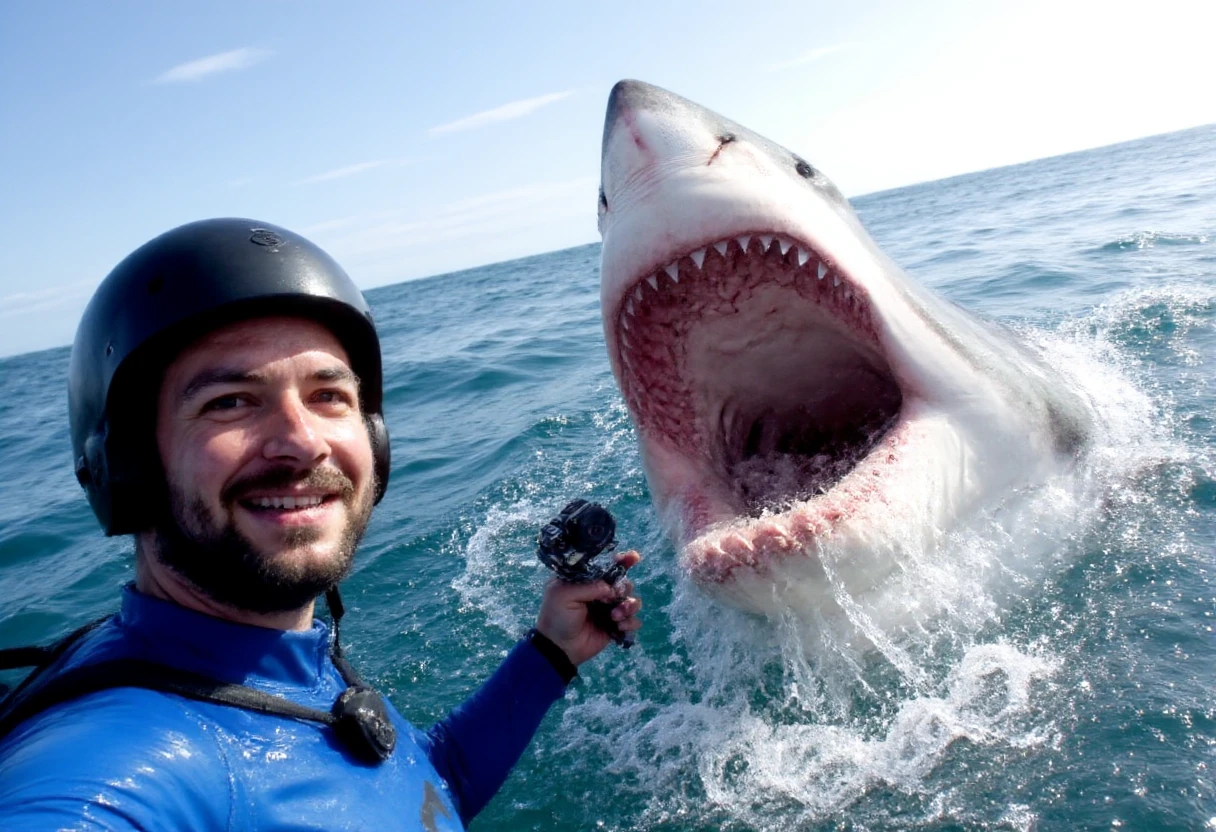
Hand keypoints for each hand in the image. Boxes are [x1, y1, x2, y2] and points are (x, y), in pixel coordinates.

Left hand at [534, 550, 642, 665]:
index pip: (606, 565)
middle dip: (624, 588)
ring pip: (631, 600)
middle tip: (615, 596)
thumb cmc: (557, 617)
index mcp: (586, 579)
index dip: (621, 560)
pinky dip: (630, 622)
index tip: (634, 558)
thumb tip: (611, 589)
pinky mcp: (615, 625)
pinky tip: (619, 627)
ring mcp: (608, 608)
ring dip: (629, 606)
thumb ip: (589, 586)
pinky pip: (633, 620)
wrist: (559, 648)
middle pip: (623, 582)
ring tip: (616, 616)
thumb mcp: (564, 594)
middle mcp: (599, 591)